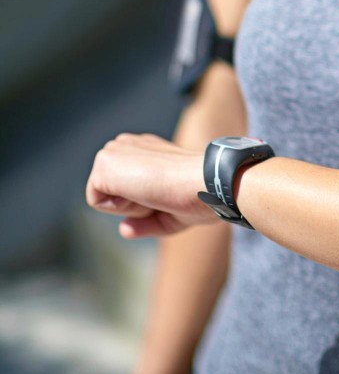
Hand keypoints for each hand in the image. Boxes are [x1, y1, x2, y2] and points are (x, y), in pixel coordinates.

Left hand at [86, 133, 214, 237]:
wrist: (206, 183)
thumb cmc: (197, 198)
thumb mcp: (170, 215)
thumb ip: (144, 221)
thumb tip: (123, 229)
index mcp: (144, 150)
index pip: (126, 188)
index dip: (146, 203)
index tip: (169, 195)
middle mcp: (127, 145)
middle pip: (112, 192)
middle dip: (135, 204)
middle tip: (162, 195)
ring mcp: (114, 150)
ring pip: (104, 196)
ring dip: (129, 206)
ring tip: (154, 192)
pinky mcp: (104, 162)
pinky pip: (97, 201)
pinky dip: (119, 207)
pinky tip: (142, 192)